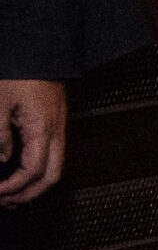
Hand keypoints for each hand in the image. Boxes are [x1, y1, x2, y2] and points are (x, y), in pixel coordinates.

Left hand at [0, 80, 67, 204]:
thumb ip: (0, 136)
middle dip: (31, 194)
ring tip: (13, 191)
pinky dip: (38, 167)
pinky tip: (20, 168)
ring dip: (36, 182)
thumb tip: (3, 159)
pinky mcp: (55, 118)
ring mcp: (59, 124)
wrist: (39, 47)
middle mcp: (56, 129)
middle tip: (8, 202)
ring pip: (56, 164)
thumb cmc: (19, 70)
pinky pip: (53, 151)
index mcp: (43, 128)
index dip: (14, 187)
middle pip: (53, 174)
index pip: (33, 170)